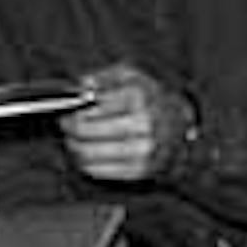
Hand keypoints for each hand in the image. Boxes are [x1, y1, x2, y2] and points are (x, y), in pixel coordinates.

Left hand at [59, 61, 193, 181]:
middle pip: (84, 130)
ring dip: (73, 146)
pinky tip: (86, 153)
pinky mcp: (141, 170)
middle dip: (69, 127)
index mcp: (139, 97)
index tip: (69, 109)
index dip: (73, 109)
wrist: (181, 124)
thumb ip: (103, 77)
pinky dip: (84, 163)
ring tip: (72, 139)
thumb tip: (80, 86)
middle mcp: (143, 124)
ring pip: (87, 152)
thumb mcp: (131, 76)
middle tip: (65, 124)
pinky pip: (98, 170)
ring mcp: (143, 149)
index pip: (90, 107)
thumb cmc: (150, 97)